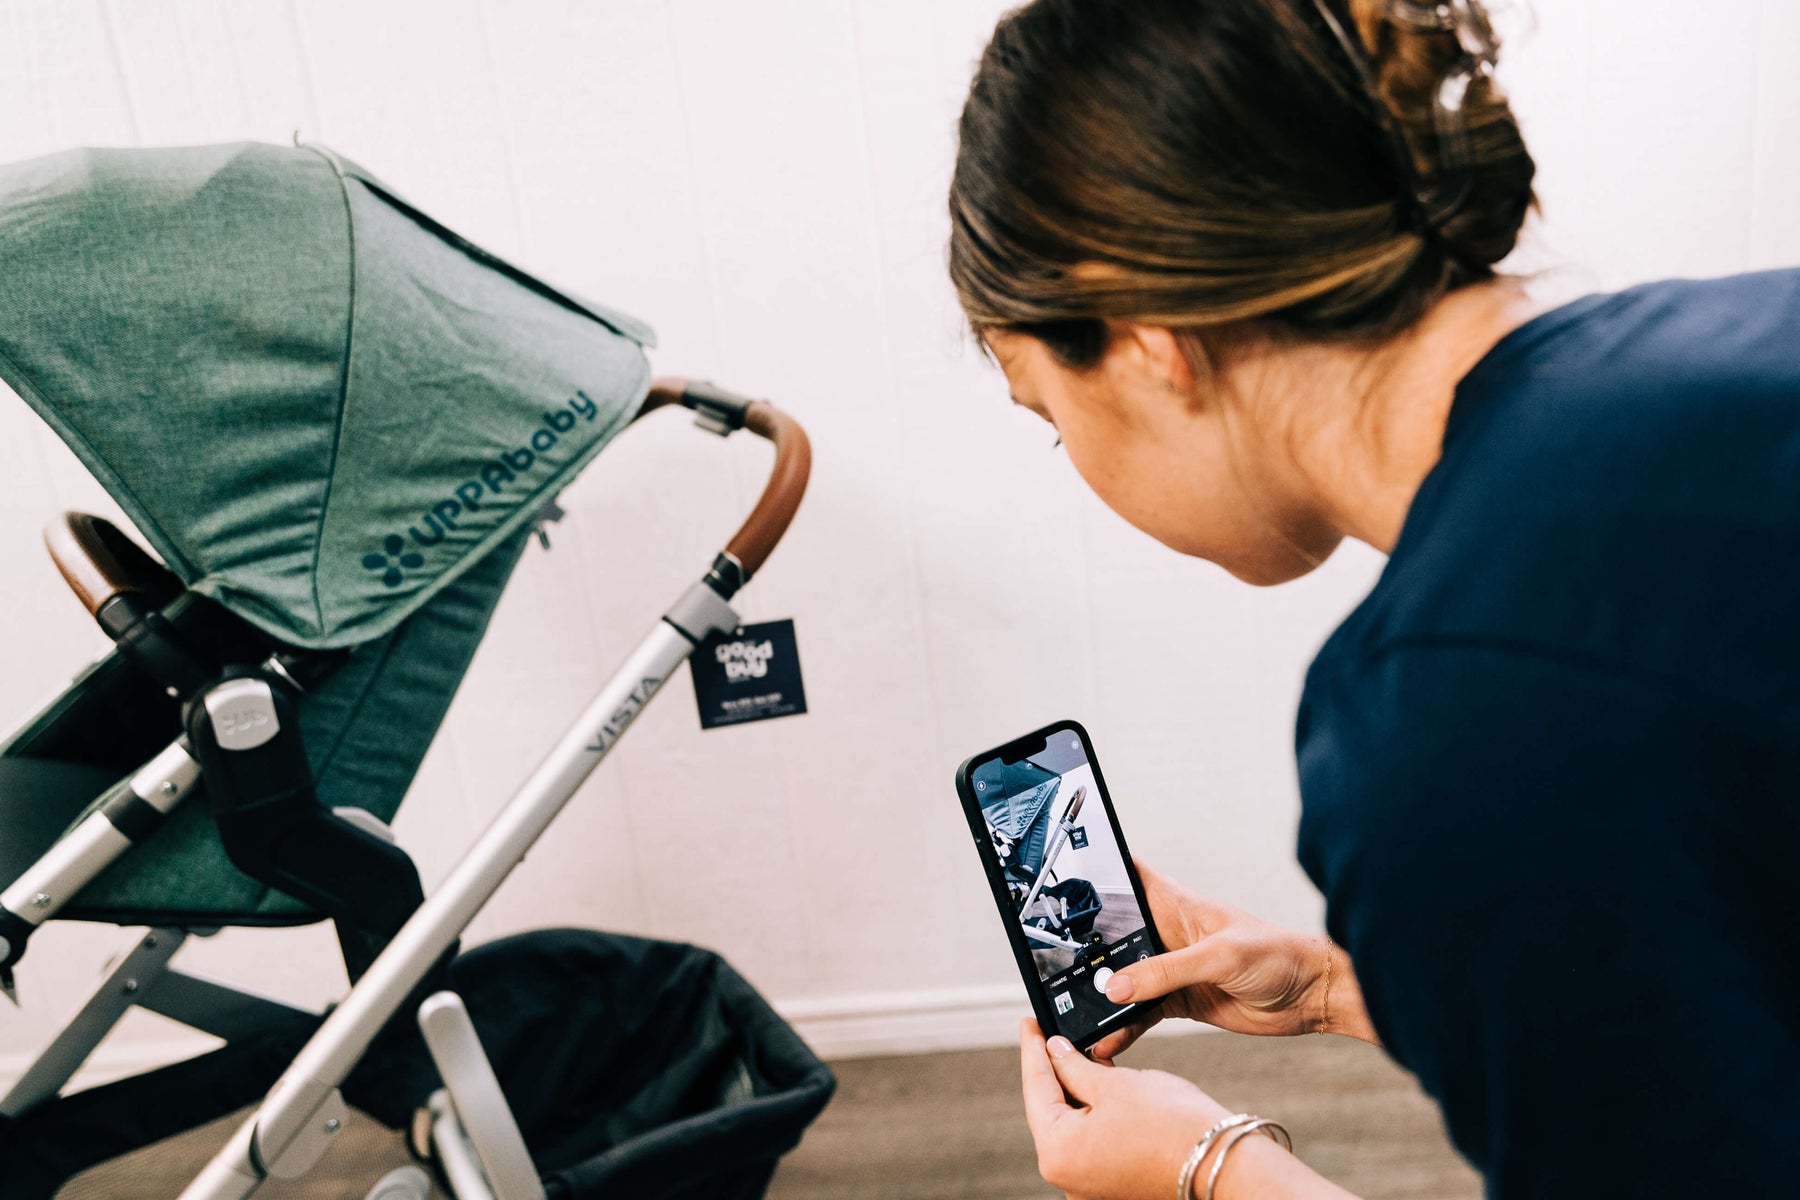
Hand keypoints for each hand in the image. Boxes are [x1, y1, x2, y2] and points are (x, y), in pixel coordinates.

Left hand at [1021, 1020, 1358, 1199]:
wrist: (1225, 1162)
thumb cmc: (1175, 1125)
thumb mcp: (1115, 1082)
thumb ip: (1076, 1065)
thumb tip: (1055, 1051)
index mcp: (1058, 1152)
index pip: (1036, 1088)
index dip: (1032, 1049)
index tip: (1029, 1023)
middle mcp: (1067, 1177)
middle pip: (1051, 1109)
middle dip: (1054, 1069)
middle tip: (1051, 1032)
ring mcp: (1090, 1185)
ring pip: (1073, 1124)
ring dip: (1076, 1089)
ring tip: (1078, 1051)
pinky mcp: (1112, 1184)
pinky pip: (1092, 1139)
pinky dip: (1094, 1111)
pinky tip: (1099, 1083)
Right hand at [1089, 861, 1376, 1063]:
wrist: (1312, 997)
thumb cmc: (1277, 955)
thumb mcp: (1218, 956)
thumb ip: (1166, 971)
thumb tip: (1116, 987)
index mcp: (1175, 904)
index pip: (1127, 878)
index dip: (1097, 874)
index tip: (1062, 882)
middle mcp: (1167, 934)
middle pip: (1115, 935)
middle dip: (1086, 947)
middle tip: (1055, 963)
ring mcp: (1171, 969)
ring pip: (1124, 979)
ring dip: (1102, 994)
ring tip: (1074, 1011)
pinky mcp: (1180, 1002)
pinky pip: (1141, 1014)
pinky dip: (1122, 1027)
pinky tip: (1106, 1039)